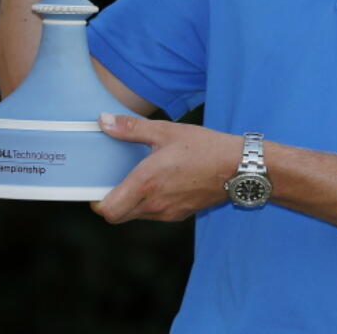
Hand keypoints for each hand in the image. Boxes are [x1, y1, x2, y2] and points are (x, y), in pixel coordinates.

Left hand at [92, 114, 241, 222]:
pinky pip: (156, 213)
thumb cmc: (205, 147)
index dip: (97, 203)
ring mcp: (169, 212)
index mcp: (146, 183)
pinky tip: (163, 182)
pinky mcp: (181, 214)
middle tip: (115, 181)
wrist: (239, 167)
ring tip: (141, 177)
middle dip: (113, 202)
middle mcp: (155, 203)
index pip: (108, 210)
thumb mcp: (166, 131)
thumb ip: (131, 128)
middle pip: (119, 215)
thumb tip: (103, 121)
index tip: (97, 188)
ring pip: (137, 215)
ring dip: (132, 202)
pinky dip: (151, 202)